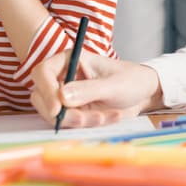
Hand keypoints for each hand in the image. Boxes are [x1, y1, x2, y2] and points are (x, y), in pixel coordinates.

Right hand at [29, 52, 164, 127]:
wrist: (143, 94)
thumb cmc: (131, 80)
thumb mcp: (113, 85)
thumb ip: (88, 90)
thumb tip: (62, 97)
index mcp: (70, 60)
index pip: (43, 72)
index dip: (46, 91)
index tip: (57, 110)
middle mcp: (64, 77)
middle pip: (42, 97)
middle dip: (63, 113)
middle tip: (84, 120)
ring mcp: (66, 95)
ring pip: (54, 114)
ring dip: (78, 121)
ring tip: (104, 116)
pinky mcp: (73, 111)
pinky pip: (68, 123)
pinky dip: (86, 125)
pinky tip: (107, 117)